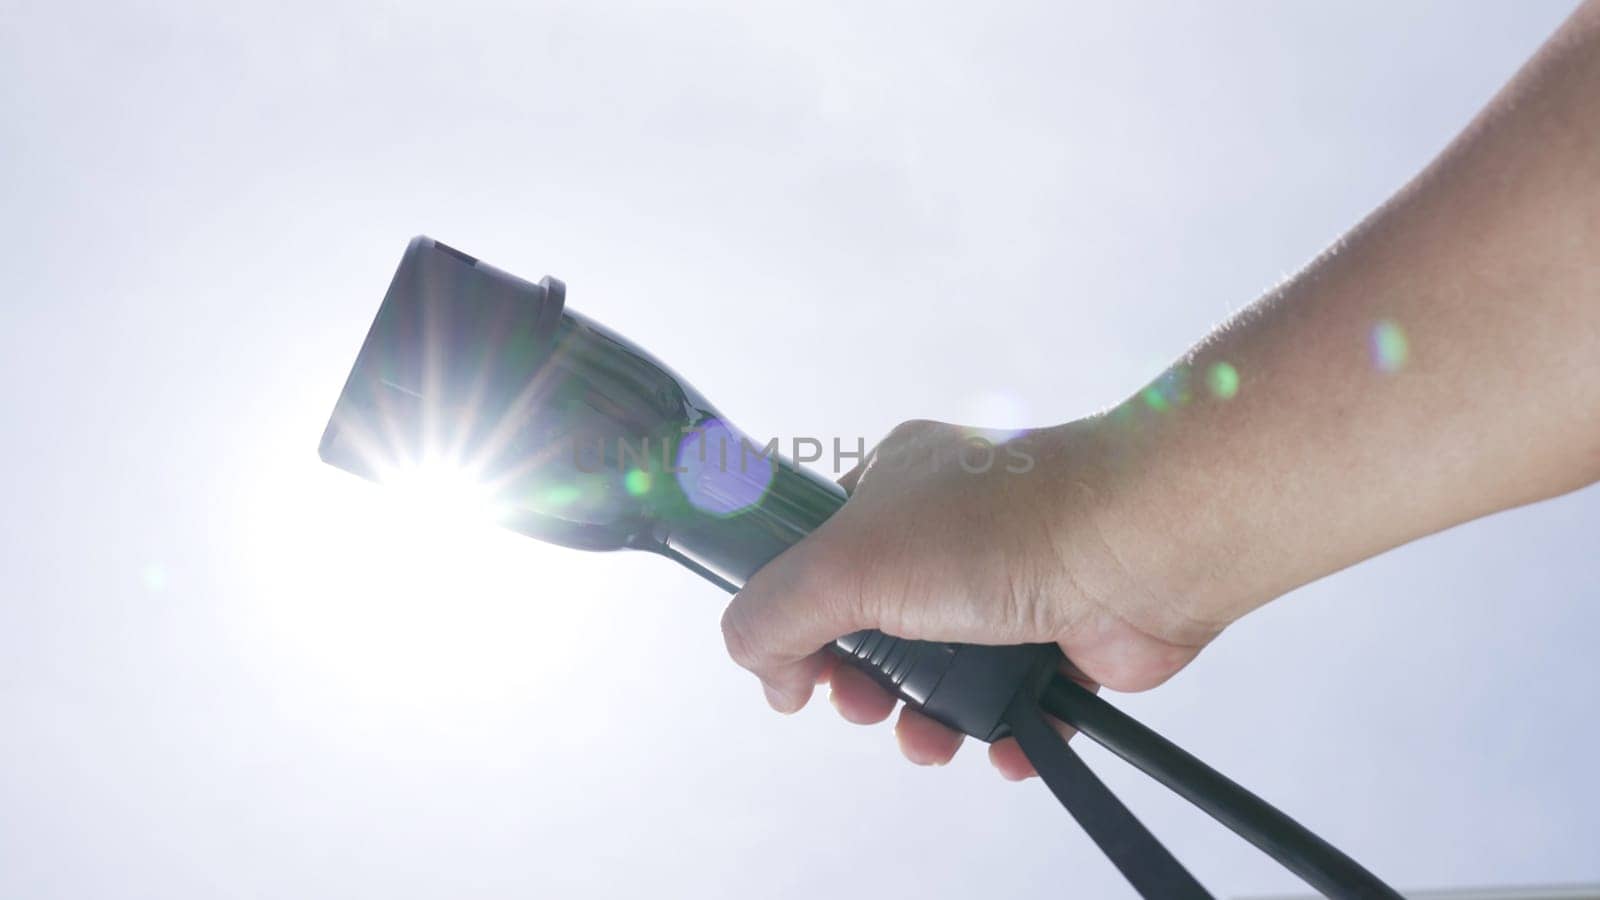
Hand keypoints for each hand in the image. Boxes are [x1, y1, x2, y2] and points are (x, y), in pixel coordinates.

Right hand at [720, 418, 1228, 777]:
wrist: (1137, 545)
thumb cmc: (1002, 525)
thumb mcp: (844, 562)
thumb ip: (772, 616)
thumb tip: (767, 675)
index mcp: (892, 485)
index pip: (816, 550)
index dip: (798, 613)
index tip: (794, 660)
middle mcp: (949, 529)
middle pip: (874, 623)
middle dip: (860, 680)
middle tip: (860, 702)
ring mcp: (1007, 581)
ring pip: (941, 670)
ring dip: (925, 719)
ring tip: (929, 737)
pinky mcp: (1059, 633)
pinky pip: (1015, 697)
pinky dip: (1002, 731)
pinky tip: (998, 742)